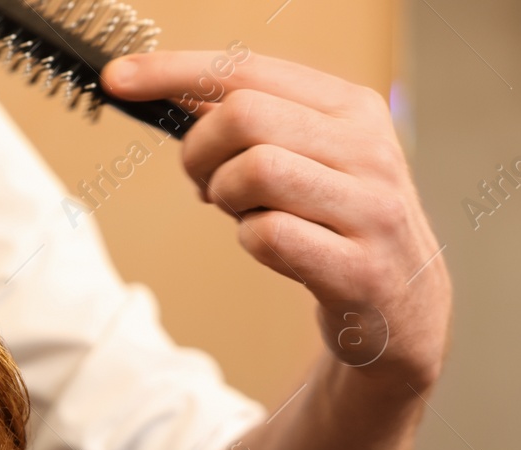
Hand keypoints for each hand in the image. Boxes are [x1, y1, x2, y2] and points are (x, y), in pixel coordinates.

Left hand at [104, 49, 451, 391]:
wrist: (402, 307)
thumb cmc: (335, 224)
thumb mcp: (305, 158)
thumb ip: (248, 124)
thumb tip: (166, 89)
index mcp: (352, 108)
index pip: (247, 70)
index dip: (174, 70)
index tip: (118, 79)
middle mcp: (368, 148)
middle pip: (242, 117)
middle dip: (199, 152)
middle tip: (205, 185)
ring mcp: (370, 207)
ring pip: (254, 172)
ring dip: (226, 199)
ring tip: (246, 215)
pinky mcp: (359, 268)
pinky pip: (269, 237)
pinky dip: (250, 242)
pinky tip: (272, 247)